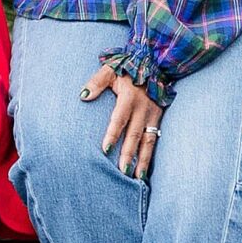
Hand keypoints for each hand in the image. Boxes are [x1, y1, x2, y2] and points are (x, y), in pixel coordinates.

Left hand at [82, 60, 161, 180]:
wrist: (154, 64)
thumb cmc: (126, 69)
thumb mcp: (110, 70)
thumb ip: (96, 82)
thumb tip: (83, 96)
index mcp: (129, 98)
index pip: (119, 119)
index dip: (113, 134)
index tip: (106, 149)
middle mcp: (142, 109)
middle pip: (134, 135)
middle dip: (129, 154)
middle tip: (122, 172)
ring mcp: (152, 116)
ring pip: (148, 142)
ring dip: (143, 160)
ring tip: (138, 179)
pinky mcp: (158, 120)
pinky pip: (155, 140)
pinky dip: (151, 156)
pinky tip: (146, 170)